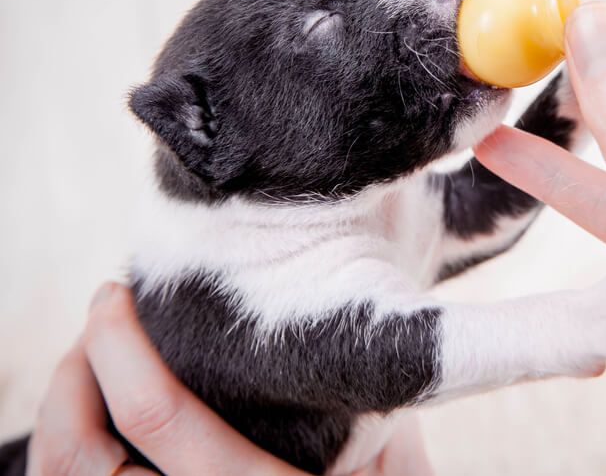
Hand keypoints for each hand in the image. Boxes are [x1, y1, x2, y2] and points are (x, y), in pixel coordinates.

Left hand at [27, 283, 431, 475]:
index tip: (116, 294)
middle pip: (80, 457)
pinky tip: (96, 406)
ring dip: (62, 408)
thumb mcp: (396, 461)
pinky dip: (70, 443)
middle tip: (102, 318)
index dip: (119, 345)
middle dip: (73, 374)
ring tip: (92, 355)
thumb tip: (363, 322)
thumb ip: (375, 412)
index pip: (158, 416)